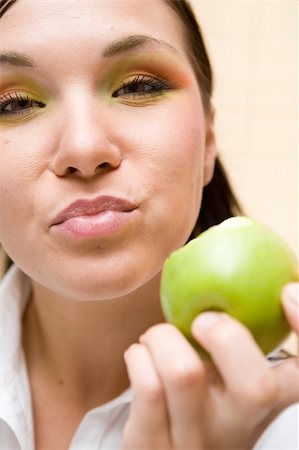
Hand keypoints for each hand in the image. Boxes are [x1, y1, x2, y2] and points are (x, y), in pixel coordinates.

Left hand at [122, 282, 298, 449]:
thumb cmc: (200, 400)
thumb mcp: (229, 379)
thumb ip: (236, 340)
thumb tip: (232, 261)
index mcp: (266, 404)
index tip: (286, 292)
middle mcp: (238, 428)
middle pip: (255, 386)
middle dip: (225, 334)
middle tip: (202, 320)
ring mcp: (196, 441)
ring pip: (185, 373)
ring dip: (163, 336)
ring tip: (156, 337)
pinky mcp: (153, 445)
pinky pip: (147, 386)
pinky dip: (139, 355)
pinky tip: (140, 355)